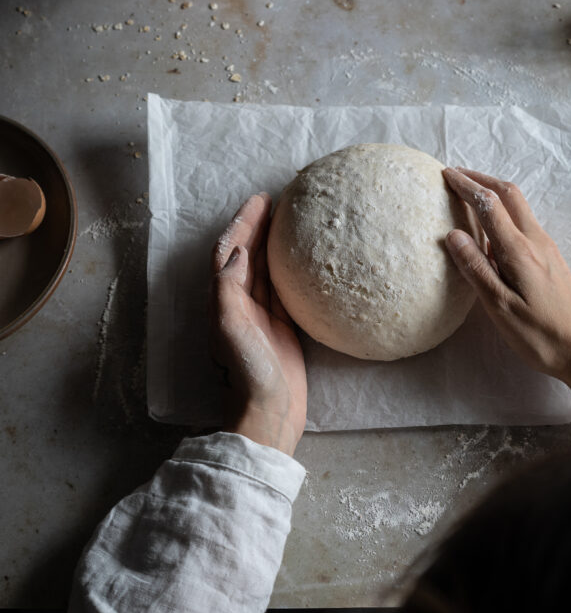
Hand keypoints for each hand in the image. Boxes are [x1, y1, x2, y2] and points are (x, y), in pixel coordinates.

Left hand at [209, 193, 306, 455]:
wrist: (268, 412)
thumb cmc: (247, 373)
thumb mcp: (232, 328)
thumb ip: (229, 289)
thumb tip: (237, 251)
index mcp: (224, 301)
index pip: (229, 252)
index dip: (241, 224)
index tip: (260, 200)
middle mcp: (240, 304)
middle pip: (247, 255)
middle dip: (258, 227)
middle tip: (279, 201)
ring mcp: (261, 316)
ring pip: (266, 270)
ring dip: (273, 244)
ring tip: (291, 221)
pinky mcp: (282, 328)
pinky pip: (284, 291)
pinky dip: (289, 271)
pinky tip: (304, 261)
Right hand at [443, 167, 570, 443]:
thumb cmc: (541, 336)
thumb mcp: (500, 308)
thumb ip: (476, 269)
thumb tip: (453, 235)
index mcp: (520, 250)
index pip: (489, 204)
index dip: (466, 185)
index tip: (445, 174)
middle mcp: (536, 241)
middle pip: (510, 194)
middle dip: (481, 179)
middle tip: (455, 175)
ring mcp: (548, 249)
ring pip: (520, 207)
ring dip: (494, 193)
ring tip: (469, 195)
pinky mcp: (552, 260)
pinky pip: (525, 223)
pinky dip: (505, 212)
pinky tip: (492, 229)